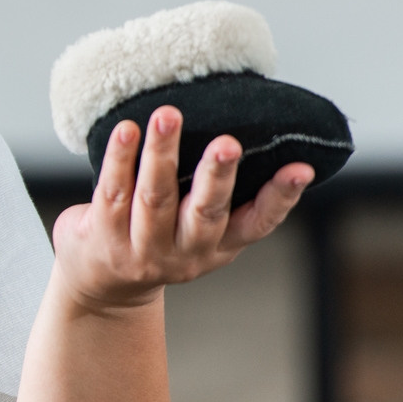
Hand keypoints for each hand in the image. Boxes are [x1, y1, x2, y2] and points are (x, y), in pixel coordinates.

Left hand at [52, 106, 311, 313]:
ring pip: (156, 196)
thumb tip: (243, 127)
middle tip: (228, 143)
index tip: (301, 168)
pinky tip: (127, 130)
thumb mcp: (198, 231)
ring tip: (167, 116)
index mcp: (221, 245)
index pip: (259, 222)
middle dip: (218, 176)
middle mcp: (187, 251)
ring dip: (162, 153)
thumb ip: (217, 196)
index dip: (281, 198)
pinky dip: (120, 158)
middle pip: (205, 211)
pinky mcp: (105, 236)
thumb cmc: (157, 238)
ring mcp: (144, 248)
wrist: (101, 285)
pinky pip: (113, 192)